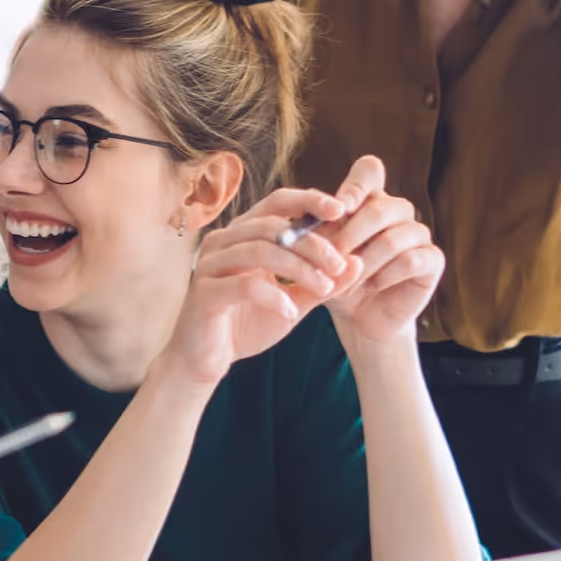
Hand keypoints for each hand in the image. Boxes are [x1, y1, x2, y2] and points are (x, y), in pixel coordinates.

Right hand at [156, 183, 365, 387]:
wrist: (206, 360)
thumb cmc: (247, 324)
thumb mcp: (294, 302)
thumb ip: (322, 284)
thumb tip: (357, 263)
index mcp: (243, 234)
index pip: (278, 202)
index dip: (309, 201)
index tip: (342, 211)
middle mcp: (223, 241)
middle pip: (273, 225)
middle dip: (312, 243)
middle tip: (340, 264)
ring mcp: (209, 264)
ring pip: (260, 251)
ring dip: (299, 269)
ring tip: (324, 288)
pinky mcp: (203, 292)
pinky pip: (244, 285)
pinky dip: (274, 297)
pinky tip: (291, 313)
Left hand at [312, 157, 443, 347]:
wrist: (359, 317)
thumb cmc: (337, 279)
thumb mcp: (320, 255)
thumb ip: (317, 235)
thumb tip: (312, 217)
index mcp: (369, 199)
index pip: (369, 171)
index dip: (355, 185)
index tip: (338, 208)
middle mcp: (398, 211)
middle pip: (380, 208)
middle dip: (350, 236)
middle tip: (330, 260)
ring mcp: (418, 234)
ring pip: (393, 238)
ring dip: (364, 263)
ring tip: (345, 283)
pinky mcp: (432, 260)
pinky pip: (411, 260)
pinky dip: (385, 276)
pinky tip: (372, 287)